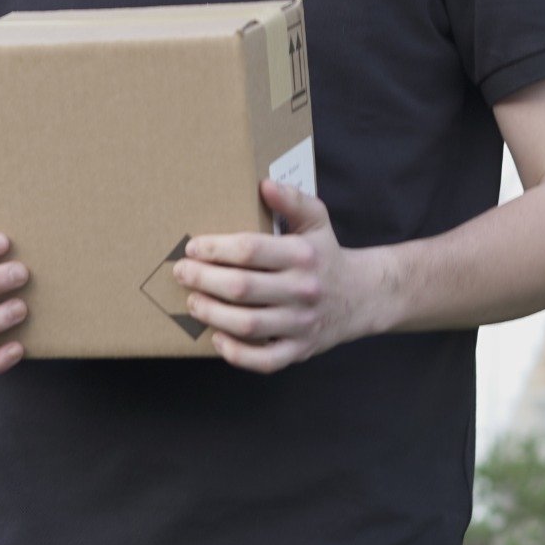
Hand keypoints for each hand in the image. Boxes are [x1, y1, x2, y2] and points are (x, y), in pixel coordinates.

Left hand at [171, 180, 389, 372]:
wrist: (362, 296)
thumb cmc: (326, 255)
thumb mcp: (317, 220)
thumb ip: (292, 200)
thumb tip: (264, 184)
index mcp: (303, 255)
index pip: (251, 250)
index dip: (215, 248)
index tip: (193, 247)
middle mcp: (303, 290)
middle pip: (242, 288)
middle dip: (204, 280)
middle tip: (181, 272)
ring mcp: (301, 324)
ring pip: (248, 325)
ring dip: (212, 314)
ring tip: (192, 301)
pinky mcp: (300, 350)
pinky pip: (264, 360)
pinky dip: (236, 353)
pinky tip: (217, 337)